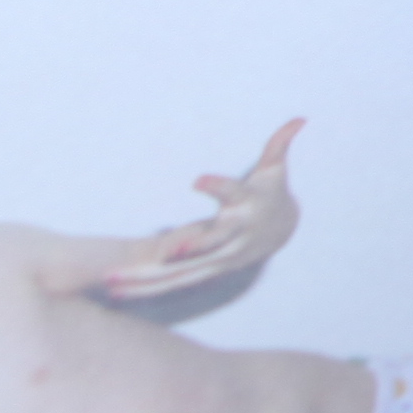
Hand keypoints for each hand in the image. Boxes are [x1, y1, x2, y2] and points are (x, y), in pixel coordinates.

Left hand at [99, 118, 304, 302]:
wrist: (279, 232)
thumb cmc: (268, 194)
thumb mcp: (274, 170)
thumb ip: (279, 145)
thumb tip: (299, 120)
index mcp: (247, 207)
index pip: (233, 195)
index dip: (218, 187)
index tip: (198, 179)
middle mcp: (233, 237)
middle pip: (210, 244)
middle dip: (189, 249)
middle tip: (169, 250)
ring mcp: (218, 258)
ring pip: (182, 271)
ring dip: (147, 278)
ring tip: (112, 280)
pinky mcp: (203, 270)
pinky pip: (171, 282)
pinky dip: (143, 288)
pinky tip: (113, 292)